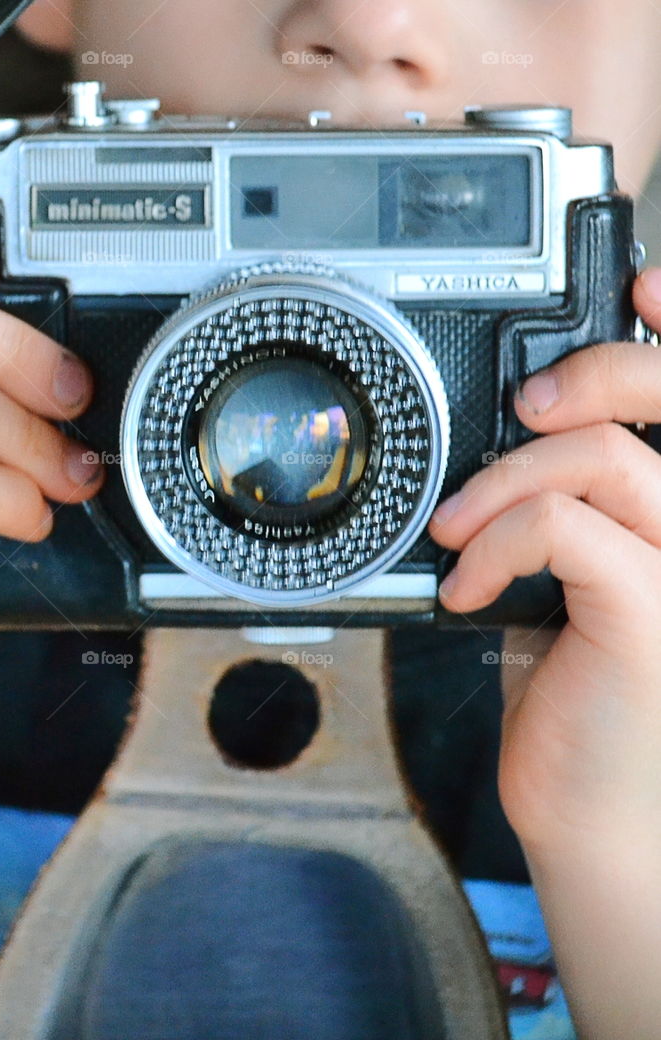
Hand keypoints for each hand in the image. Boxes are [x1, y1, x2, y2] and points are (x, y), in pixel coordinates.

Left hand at [427, 268, 660, 854]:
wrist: (597, 814)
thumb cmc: (582, 694)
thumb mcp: (574, 577)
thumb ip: (568, 502)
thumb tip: (510, 431)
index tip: (641, 284)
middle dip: (595, 368)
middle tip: (525, 403)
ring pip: (602, 454)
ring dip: (504, 478)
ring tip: (457, 527)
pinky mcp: (654, 612)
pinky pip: (564, 527)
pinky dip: (495, 541)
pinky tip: (466, 586)